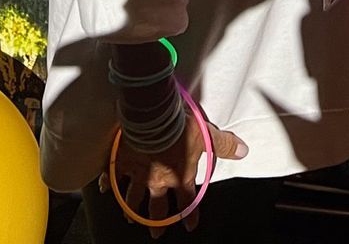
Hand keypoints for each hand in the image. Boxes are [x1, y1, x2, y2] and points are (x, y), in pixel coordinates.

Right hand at [108, 119, 247, 235]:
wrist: (153, 117)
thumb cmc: (180, 127)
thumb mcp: (207, 134)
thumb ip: (225, 144)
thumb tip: (243, 151)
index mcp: (180, 176)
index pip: (187, 202)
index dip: (190, 215)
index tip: (190, 225)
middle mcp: (158, 180)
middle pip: (156, 208)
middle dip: (157, 222)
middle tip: (156, 233)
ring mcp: (137, 173)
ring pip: (133, 198)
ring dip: (131, 208)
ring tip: (129, 216)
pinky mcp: (121, 162)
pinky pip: (112, 177)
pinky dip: (108, 183)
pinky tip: (105, 189)